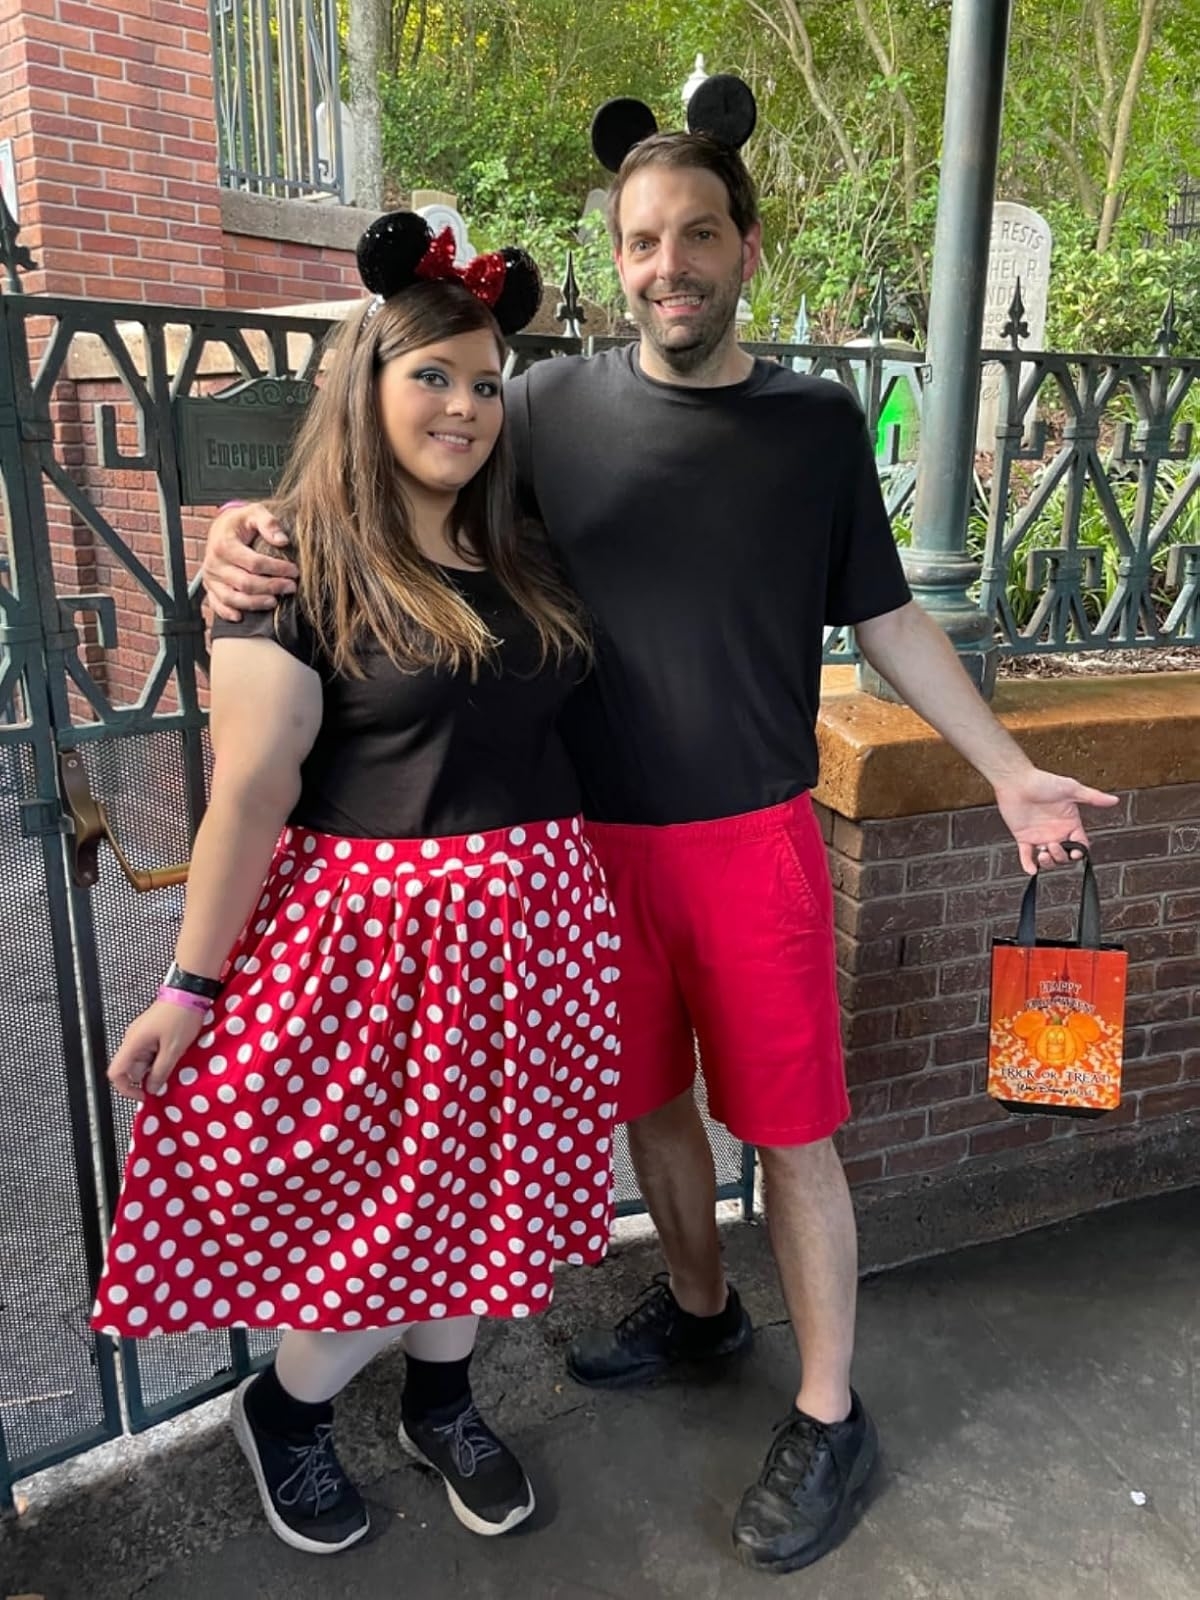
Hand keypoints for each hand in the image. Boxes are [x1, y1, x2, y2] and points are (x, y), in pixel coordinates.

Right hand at [107, 1001, 206, 1103]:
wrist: (190, 991)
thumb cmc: (181, 1015)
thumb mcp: (173, 1049)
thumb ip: (160, 1072)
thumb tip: (152, 1088)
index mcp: (132, 1043)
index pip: (115, 1073)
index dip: (126, 1089)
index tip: (143, 1096)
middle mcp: (133, 1039)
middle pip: (132, 1068)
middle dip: (149, 1076)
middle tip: (169, 1077)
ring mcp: (142, 1034)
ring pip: (144, 1060)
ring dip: (158, 1066)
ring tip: (176, 1060)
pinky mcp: (151, 1031)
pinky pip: (152, 1051)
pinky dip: (162, 1056)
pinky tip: (176, 1052)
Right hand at [202, 502, 296, 621]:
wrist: (221, 528)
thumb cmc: (241, 522)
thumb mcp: (255, 513)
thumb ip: (269, 523)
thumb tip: (283, 540)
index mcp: (224, 545)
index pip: (254, 563)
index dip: (277, 569)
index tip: (295, 571)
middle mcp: (214, 563)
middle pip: (245, 583)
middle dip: (271, 587)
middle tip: (291, 587)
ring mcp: (211, 578)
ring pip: (232, 598)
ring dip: (255, 603)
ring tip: (275, 602)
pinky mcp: (210, 588)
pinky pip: (217, 604)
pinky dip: (227, 613)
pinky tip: (242, 617)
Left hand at [993, 768, 1119, 875]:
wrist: (1017, 781)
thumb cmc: (1043, 781)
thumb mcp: (1071, 789)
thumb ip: (1092, 797)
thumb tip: (1114, 800)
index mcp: (1070, 823)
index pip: (1080, 844)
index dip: (1079, 852)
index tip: (1076, 852)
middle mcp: (1056, 832)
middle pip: (1065, 855)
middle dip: (1061, 856)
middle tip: (1053, 846)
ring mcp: (1040, 836)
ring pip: (1048, 858)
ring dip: (1048, 862)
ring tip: (1043, 854)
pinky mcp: (1023, 837)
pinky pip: (1026, 856)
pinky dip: (1028, 864)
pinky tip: (1031, 868)